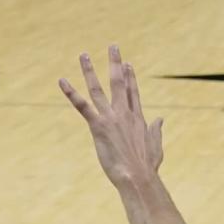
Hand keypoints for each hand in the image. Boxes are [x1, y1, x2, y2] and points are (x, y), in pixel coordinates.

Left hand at [59, 45, 163, 188]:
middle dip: (115, 63)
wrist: (139, 176)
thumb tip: (161, 119)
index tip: (128, 64)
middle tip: (113, 47)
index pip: (134, 92)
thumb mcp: (156, 145)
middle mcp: (125, 114)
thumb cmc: (147, 166)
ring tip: (84, 55)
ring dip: (90, 71)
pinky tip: (62, 81)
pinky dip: (71, 93)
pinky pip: (82, 105)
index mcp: (139, 119)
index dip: (131, 77)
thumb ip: (156, 130)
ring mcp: (112, 118)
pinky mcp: (99, 126)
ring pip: (99, 89)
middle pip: (120, 83)